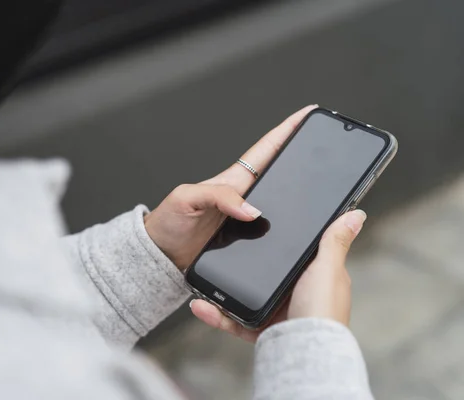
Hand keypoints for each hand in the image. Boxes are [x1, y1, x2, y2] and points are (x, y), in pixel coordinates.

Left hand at [144, 104, 317, 268]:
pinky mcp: (245, 238)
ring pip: (280, 200)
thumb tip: (252, 209)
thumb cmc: (168, 222)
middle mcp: (242, 196)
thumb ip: (219, 197)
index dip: (286, 130)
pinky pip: (272, 229)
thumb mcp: (188, 198)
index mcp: (232, 180)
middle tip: (325, 143)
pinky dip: (287, 225)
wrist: (162, 254)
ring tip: (322, 181)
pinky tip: (298, 226)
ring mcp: (245, 216)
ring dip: (300, 192)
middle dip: (303, 155)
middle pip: (279, 172)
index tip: (307, 114)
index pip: (265, 149)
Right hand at [190, 209, 365, 341]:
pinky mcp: (260, 329)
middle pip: (265, 273)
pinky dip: (216, 314)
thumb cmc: (322, 309)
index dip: (278, 240)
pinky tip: (200, 305)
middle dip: (241, 264)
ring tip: (204, 278)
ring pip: (243, 295)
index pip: (295, 253)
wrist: (305, 349)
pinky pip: (233, 320)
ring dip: (221, 290)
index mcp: (314, 276)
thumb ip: (335, 240)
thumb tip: (356, 214)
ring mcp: (276, 311)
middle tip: (222, 248)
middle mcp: (295, 293)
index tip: (256, 226)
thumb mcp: (328, 268)